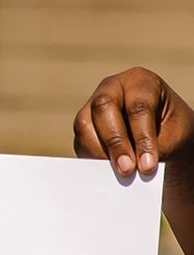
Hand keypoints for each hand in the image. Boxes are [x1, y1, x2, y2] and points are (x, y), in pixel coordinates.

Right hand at [73, 68, 193, 177]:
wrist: (163, 132)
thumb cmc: (172, 129)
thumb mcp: (175, 134)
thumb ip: (154, 148)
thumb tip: (128, 167)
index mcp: (141, 81)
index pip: (138, 107)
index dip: (142, 137)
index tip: (147, 165)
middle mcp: (112, 88)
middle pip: (104, 108)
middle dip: (115, 142)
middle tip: (127, 170)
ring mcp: (92, 104)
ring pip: (84, 125)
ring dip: (99, 152)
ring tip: (118, 174)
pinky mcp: (83, 124)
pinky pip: (79, 141)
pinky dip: (91, 157)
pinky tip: (107, 169)